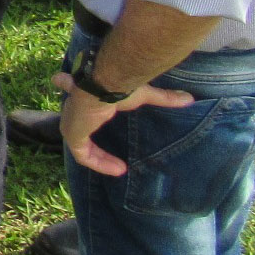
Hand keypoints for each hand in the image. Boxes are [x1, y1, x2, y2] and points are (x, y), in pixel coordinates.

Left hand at [54, 71, 195, 177]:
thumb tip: (189, 98)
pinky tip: (119, 170)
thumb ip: (164, 98)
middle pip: (76, 125)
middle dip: (90, 142)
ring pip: (81, 145)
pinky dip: (99, 164)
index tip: (64, 84)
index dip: (70, 89)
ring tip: (120, 169)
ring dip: (100, 158)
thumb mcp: (143, 94)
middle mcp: (73, 107)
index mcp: (83, 92)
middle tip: (112, 157)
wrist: (103, 84)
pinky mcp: (72, 135)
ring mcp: (71, 122)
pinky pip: (83, 156)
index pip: (71, 88)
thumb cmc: (118, 85)